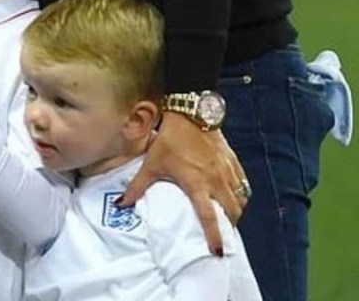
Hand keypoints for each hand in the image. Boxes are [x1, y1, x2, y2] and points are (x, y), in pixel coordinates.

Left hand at [119, 112, 249, 254]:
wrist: (190, 113)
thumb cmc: (169, 140)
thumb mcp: (152, 164)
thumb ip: (138, 186)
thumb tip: (121, 204)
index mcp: (197, 184)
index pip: (208, 217)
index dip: (214, 236)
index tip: (217, 251)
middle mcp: (216, 180)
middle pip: (231, 212)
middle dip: (229, 226)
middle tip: (223, 233)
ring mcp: (227, 170)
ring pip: (240, 199)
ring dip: (236, 210)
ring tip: (228, 216)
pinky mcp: (233, 161)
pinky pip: (243, 183)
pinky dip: (241, 193)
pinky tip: (234, 195)